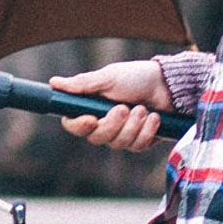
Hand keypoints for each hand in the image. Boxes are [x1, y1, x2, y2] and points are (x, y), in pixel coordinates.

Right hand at [49, 58, 170, 150]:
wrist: (168, 85)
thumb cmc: (136, 77)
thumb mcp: (109, 77)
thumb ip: (83, 84)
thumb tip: (54, 83)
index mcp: (91, 106)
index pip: (73, 124)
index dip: (79, 126)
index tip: (91, 119)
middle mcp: (103, 122)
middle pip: (97, 138)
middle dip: (113, 124)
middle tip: (125, 107)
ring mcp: (121, 134)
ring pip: (118, 144)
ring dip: (133, 126)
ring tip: (143, 109)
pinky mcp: (139, 141)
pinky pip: (137, 146)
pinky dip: (146, 131)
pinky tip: (154, 117)